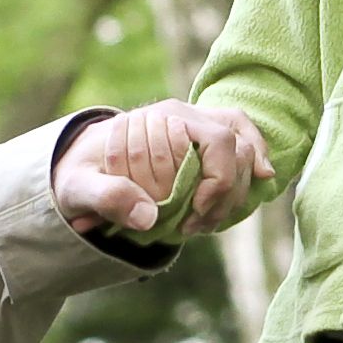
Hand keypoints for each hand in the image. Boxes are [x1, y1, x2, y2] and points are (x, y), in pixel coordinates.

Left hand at [52, 101, 274, 239]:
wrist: (79, 164)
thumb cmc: (79, 174)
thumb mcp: (80, 188)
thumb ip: (108, 198)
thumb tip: (150, 218)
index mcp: (163, 117)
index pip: (218, 138)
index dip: (219, 180)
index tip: (196, 214)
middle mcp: (188, 116)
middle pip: (237, 144)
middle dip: (227, 191)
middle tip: (197, 226)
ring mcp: (199, 127)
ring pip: (244, 146)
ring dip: (238, 188)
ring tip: (208, 222)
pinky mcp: (204, 144)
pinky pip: (243, 143)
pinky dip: (255, 160)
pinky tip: (263, 178)